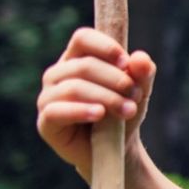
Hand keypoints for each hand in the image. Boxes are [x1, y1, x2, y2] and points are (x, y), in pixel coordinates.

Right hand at [36, 28, 156, 180]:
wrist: (117, 150)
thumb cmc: (123, 114)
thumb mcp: (138, 92)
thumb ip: (142, 73)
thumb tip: (140, 58)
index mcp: (76, 59)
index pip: (82, 38)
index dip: (104, 47)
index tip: (126, 63)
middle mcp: (57, 75)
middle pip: (84, 65)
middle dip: (116, 80)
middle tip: (136, 95)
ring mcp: (48, 98)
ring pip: (74, 87)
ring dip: (107, 97)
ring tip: (128, 110)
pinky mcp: (46, 122)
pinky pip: (58, 111)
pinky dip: (81, 111)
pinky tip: (100, 115)